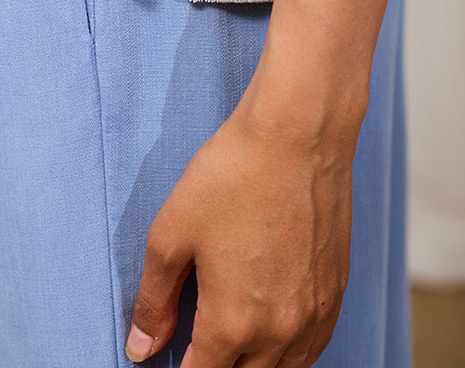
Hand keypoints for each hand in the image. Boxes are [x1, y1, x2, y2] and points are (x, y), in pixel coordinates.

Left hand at [124, 68, 354, 366]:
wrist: (297, 135)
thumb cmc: (232, 175)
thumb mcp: (171, 232)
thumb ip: (154, 298)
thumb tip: (142, 346)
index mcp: (233, 323)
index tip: (170, 354)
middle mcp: (280, 331)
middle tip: (198, 342)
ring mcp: (315, 313)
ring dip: (256, 365)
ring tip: (232, 343)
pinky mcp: (337, 290)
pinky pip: (314, 346)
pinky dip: (290, 350)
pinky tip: (272, 330)